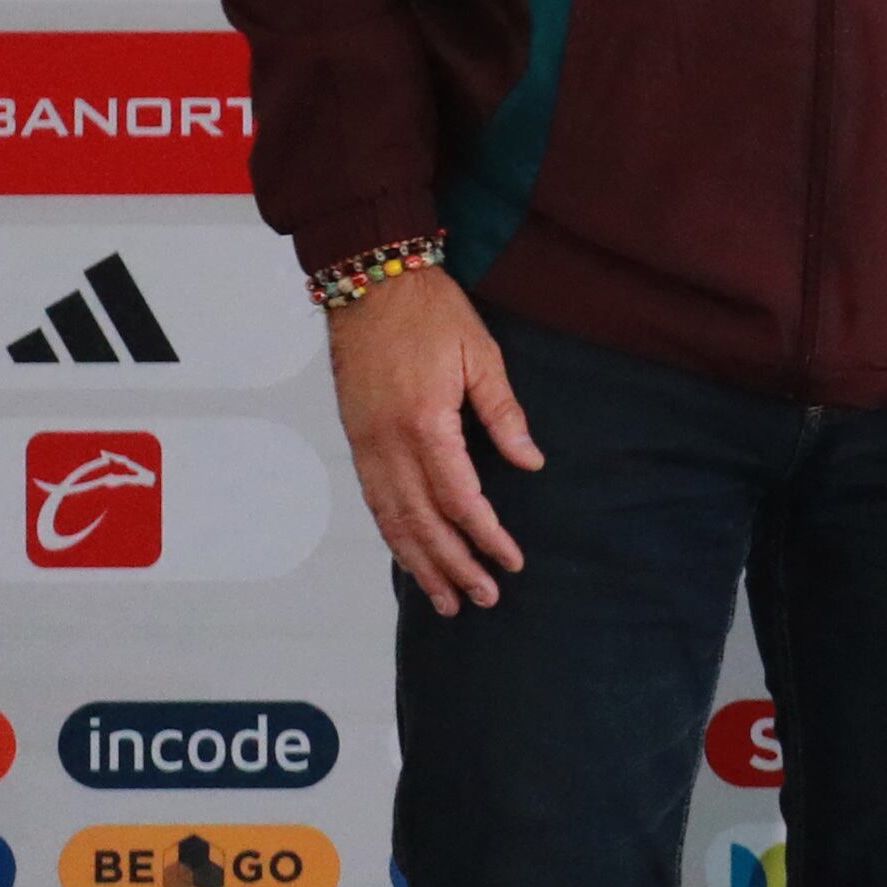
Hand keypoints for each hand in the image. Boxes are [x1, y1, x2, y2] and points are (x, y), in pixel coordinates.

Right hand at [329, 267, 541, 612]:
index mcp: (425, 425)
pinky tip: (411, 556)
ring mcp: (366, 447)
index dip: (486, 536)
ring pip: (393, 522)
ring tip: (446, 599)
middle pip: (423, 523)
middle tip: (482, 598)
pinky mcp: (357, 442)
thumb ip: (504, 413)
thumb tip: (530, 462)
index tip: (511, 561)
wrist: (371, 287)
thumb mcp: (481, 354)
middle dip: (453, 566)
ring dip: (420, 563)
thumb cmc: (431, 313)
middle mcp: (389, 446)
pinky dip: (394, 536)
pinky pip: (375, 502)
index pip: (461, 499)